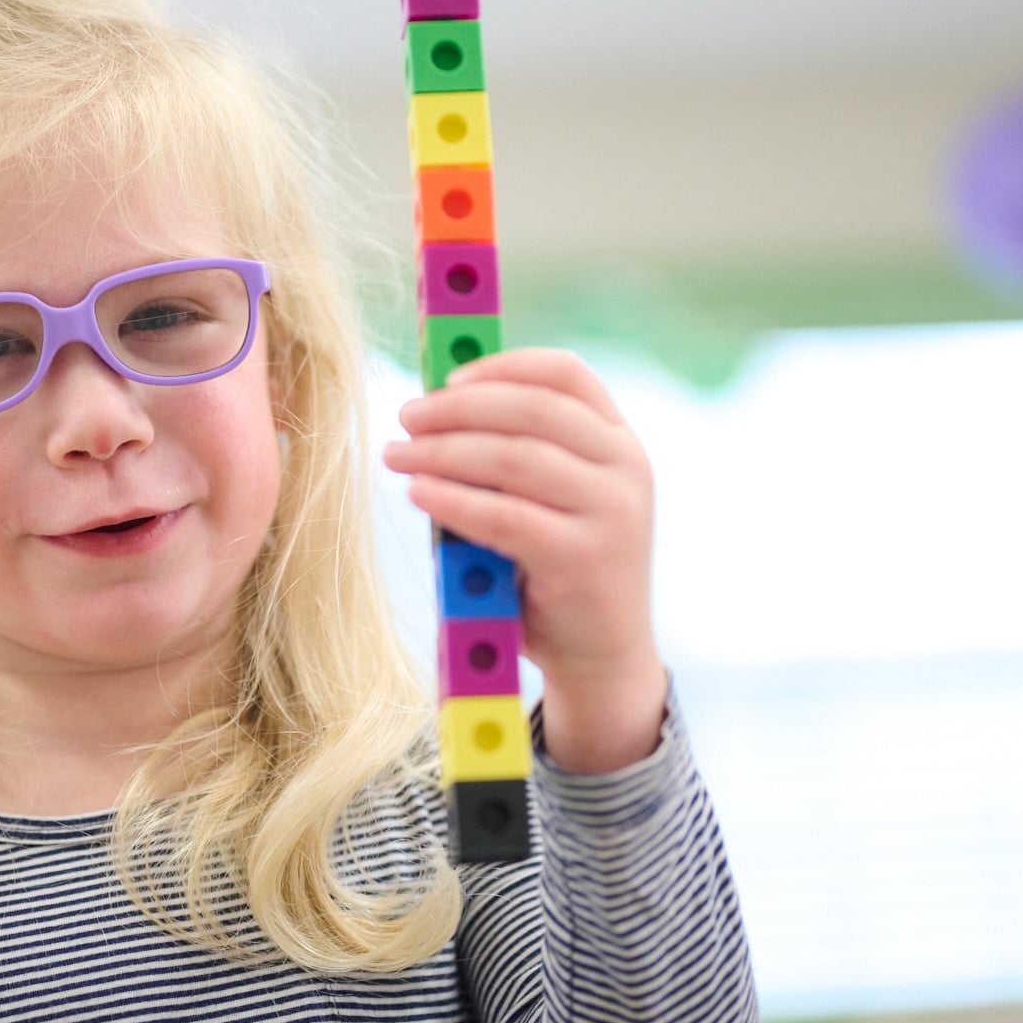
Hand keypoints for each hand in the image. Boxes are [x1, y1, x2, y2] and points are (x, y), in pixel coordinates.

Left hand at [380, 347, 667, 771]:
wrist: (599, 656)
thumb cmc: (554, 570)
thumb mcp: (545, 500)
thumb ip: (511, 456)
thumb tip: (432, 412)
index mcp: (617, 441)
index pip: (566, 374)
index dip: (502, 366)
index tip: (447, 376)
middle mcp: (625, 467)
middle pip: (532, 409)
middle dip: (457, 408)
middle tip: (405, 417)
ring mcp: (612, 511)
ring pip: (514, 457)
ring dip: (444, 451)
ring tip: (398, 456)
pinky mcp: (584, 556)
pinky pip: (505, 515)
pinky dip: (453, 499)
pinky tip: (418, 493)